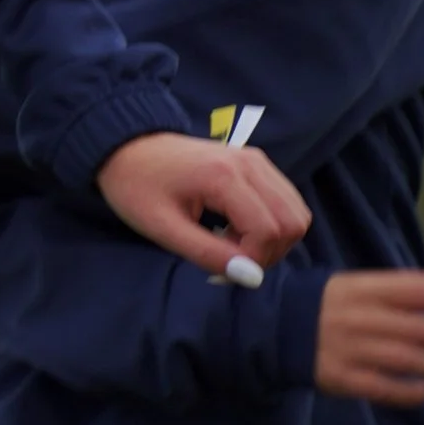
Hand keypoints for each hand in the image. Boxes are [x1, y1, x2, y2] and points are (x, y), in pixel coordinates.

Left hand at [94, 131, 309, 279]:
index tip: (219, 269)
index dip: (252, 261)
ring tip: (231, 245)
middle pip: (292, 223)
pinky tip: (237, 230)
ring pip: (296, 213)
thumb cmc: (136, 186)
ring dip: (273, 240)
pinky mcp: (257, 163)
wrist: (127, 146)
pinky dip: (272, 224)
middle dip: (268, 253)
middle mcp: (251, 163)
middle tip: (229, 260)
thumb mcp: (162, 228)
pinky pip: (286, 201)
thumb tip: (251, 277)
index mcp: (225, 176)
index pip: (268, 231)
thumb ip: (208, 253)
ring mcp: (257, 160)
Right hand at [314, 268, 423, 407]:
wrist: (275, 329)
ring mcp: (348, 348)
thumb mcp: (361, 285)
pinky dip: (410, 392)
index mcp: (362, 288)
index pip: (416, 290)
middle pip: (417, 328)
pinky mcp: (341, 378)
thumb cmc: (331, 306)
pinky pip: (383, 387)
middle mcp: (357, 316)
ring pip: (405, 358)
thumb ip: (405, 285)